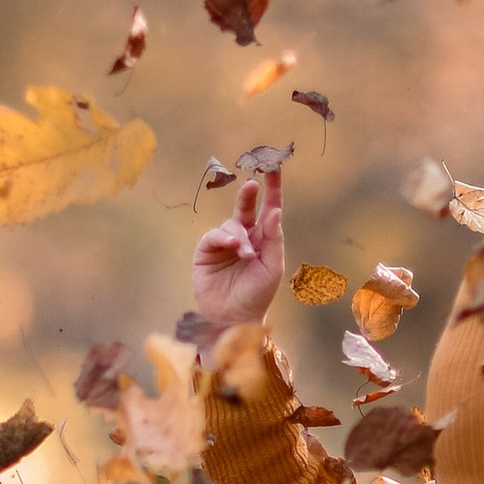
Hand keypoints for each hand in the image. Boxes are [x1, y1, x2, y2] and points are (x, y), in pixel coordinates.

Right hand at [190, 170, 285, 332]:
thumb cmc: (258, 294)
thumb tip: (275, 210)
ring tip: (244, 253)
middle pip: (247, 207)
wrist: (234, 317)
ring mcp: (225, 243)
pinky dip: (224, 238)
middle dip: (249, 194)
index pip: (269, 208)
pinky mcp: (207, 251)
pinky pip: (214, 235)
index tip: (274, 167)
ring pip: (231, 223)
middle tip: (253, 184)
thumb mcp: (273, 266)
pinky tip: (232, 247)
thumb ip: (274, 238)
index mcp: (264, 238)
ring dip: (239, 236)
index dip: (272, 188)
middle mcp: (245, 236)